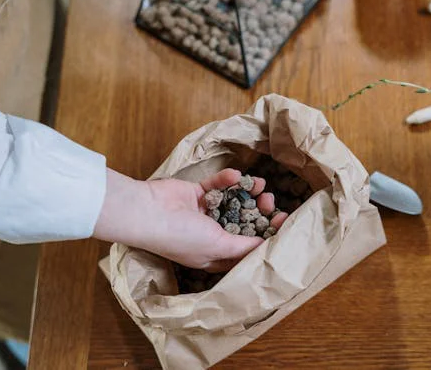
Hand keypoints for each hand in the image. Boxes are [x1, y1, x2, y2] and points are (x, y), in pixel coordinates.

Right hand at [93, 168, 287, 271]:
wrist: (148, 212)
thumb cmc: (181, 236)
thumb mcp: (218, 246)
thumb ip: (243, 246)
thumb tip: (266, 246)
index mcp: (215, 255)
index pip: (246, 248)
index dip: (265, 236)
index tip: (281, 222)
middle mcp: (210, 235)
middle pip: (242, 222)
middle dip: (259, 212)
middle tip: (270, 201)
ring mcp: (203, 213)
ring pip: (233, 202)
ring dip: (248, 193)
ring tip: (260, 185)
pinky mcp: (196, 193)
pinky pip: (217, 185)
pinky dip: (227, 180)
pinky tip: (236, 175)